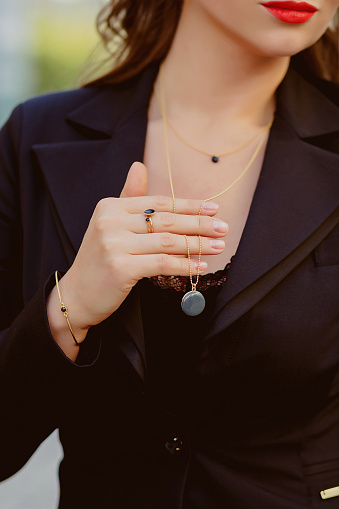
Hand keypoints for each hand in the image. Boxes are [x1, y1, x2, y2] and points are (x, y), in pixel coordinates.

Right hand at [48, 162, 227, 346]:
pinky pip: (161, 263)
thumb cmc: (99, 260)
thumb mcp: (110, 224)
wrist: (77, 295)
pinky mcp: (119, 267)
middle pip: (165, 220)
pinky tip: (201, 266)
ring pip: (167, 241)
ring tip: (218, 246)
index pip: (157, 203)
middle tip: (223, 228)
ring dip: (197, 244)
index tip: (213, 209)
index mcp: (110, 207)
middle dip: (198, 224)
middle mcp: (110, 221)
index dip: (188, 205)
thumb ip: (128, 198)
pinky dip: (184, 265)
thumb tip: (139, 166)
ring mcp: (113, 244)